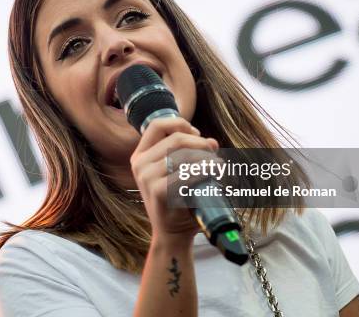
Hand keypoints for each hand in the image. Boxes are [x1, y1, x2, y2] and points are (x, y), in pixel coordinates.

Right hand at [130, 117, 218, 246]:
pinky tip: (215, 174)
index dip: (180, 124)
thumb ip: (189, 154)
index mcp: (140, 156)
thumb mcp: (177, 172)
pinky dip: (205, 171)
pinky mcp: (158, 191)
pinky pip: (187, 173)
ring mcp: (146, 177)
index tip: (197, 134)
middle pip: (176, 138)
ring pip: (184, 154)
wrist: (172, 234)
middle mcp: (139, 164)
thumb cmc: (178, 201)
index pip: (157, 125)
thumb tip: (212, 142)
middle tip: (214, 154)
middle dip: (201, 143)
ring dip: (207, 157)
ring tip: (218, 166)